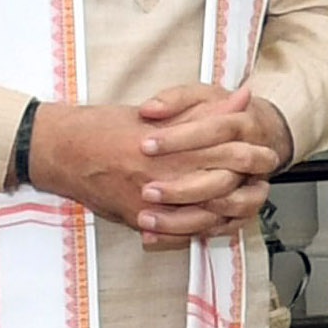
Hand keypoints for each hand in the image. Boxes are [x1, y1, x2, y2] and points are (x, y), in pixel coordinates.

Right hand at [24, 86, 289, 240]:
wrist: (61, 150)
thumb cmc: (106, 126)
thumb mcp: (158, 112)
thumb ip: (205, 109)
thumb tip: (244, 96)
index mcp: (171, 144)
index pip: (228, 152)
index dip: (253, 154)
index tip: (266, 153)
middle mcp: (164, 174)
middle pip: (224, 185)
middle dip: (250, 184)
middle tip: (263, 181)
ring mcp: (152, 201)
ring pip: (207, 214)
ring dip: (231, 210)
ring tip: (245, 202)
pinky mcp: (139, 218)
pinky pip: (181, 231)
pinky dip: (202, 228)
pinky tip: (215, 221)